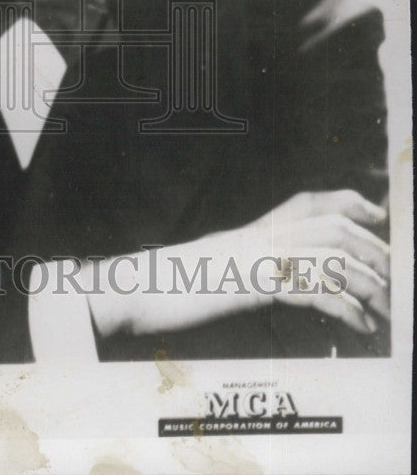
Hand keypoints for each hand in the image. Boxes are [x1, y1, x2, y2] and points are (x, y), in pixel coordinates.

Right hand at [84, 188, 388, 338]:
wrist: (137, 292)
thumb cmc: (175, 288)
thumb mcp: (223, 273)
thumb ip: (255, 268)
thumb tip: (286, 282)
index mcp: (254, 231)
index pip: (310, 201)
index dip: (349, 203)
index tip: (375, 215)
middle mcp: (259, 236)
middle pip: (331, 226)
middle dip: (373, 252)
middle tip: (393, 281)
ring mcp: (255, 257)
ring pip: (329, 255)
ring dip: (368, 284)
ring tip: (385, 311)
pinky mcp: (252, 284)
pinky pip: (312, 289)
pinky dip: (345, 310)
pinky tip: (358, 327)